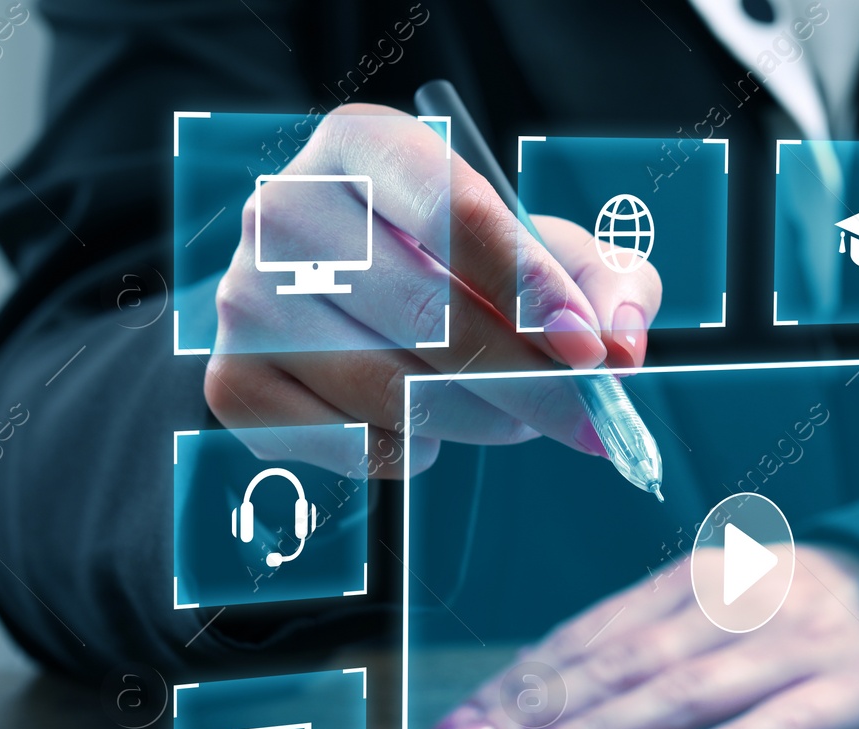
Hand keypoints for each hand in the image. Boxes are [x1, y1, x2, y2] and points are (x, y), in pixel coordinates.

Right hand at [205, 104, 661, 476]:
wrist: (334, 299)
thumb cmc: (458, 265)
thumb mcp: (538, 248)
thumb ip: (602, 281)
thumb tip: (624, 343)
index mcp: (364, 146)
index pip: (452, 212)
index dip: (530, 288)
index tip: (591, 350)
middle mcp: (285, 210)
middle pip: (427, 315)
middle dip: (529, 381)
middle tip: (589, 419)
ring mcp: (247, 299)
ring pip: (394, 391)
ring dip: (481, 421)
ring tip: (514, 415)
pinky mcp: (234, 383)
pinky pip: (352, 445)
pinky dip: (413, 453)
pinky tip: (427, 426)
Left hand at [432, 545, 858, 728]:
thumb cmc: (811, 607)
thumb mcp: (727, 601)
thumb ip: (655, 639)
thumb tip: (556, 699)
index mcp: (700, 578)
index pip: (593, 634)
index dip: (524, 680)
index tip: (466, 722)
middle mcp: (740, 600)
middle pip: (625, 659)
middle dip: (542, 707)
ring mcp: (797, 638)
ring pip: (689, 686)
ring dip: (611, 726)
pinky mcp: (854, 683)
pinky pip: (787, 717)